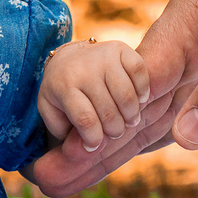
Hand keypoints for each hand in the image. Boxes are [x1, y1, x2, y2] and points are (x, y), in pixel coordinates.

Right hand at [26, 0, 197, 196]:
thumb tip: (182, 135)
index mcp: (191, 16)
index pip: (139, 67)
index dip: (108, 107)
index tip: (75, 141)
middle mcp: (181, 45)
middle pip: (123, 98)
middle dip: (85, 135)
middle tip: (40, 169)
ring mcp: (190, 79)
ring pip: (133, 122)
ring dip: (96, 153)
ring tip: (50, 178)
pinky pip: (158, 136)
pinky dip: (127, 157)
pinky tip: (93, 173)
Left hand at [34, 39, 149, 179]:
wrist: (68, 59)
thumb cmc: (62, 94)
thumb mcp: (53, 114)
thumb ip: (65, 134)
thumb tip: (89, 149)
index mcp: (63, 86)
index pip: (86, 120)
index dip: (94, 140)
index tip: (95, 145)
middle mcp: (83, 68)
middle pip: (109, 112)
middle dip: (114, 131)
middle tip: (114, 133)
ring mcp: (103, 56)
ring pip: (127, 96)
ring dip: (131, 116)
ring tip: (128, 121)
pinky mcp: (121, 48)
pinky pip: (140, 72)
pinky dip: (143, 90)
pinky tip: (139, 100)